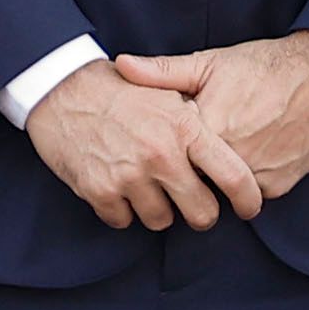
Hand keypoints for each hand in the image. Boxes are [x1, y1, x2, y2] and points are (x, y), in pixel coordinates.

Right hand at [25, 61, 246, 231]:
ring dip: (156, 209)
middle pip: (202, 213)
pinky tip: (117, 184)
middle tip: (192, 203)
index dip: (248, 200)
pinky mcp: (99, 191)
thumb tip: (231, 148)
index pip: (233, 176)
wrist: (59, 88)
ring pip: (161, 221)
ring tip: (146, 184)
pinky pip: (123, 221)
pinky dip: (122, 209)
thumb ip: (196, 123)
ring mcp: (129, 175)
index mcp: (185, 128)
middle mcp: (161, 155)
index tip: (249, 208)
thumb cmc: (117, 90)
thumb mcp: (165, 92)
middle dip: (200, 213)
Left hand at [108, 34, 308, 215]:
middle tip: (190, 153)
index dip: (162, 149)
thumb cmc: (265, 64)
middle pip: (192, 179)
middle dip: (187, 169)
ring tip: (221, 154)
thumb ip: (163, 72)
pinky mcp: (280, 184)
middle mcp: (231, 156)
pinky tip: (249, 155)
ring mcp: (257, 174)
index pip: (167, 155)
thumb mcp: (211, 62)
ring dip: (216, 179)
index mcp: (206, 127)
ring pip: (220, 192)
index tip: (159, 141)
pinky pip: (251, 193)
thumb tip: (120, 65)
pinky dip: (245, 181)